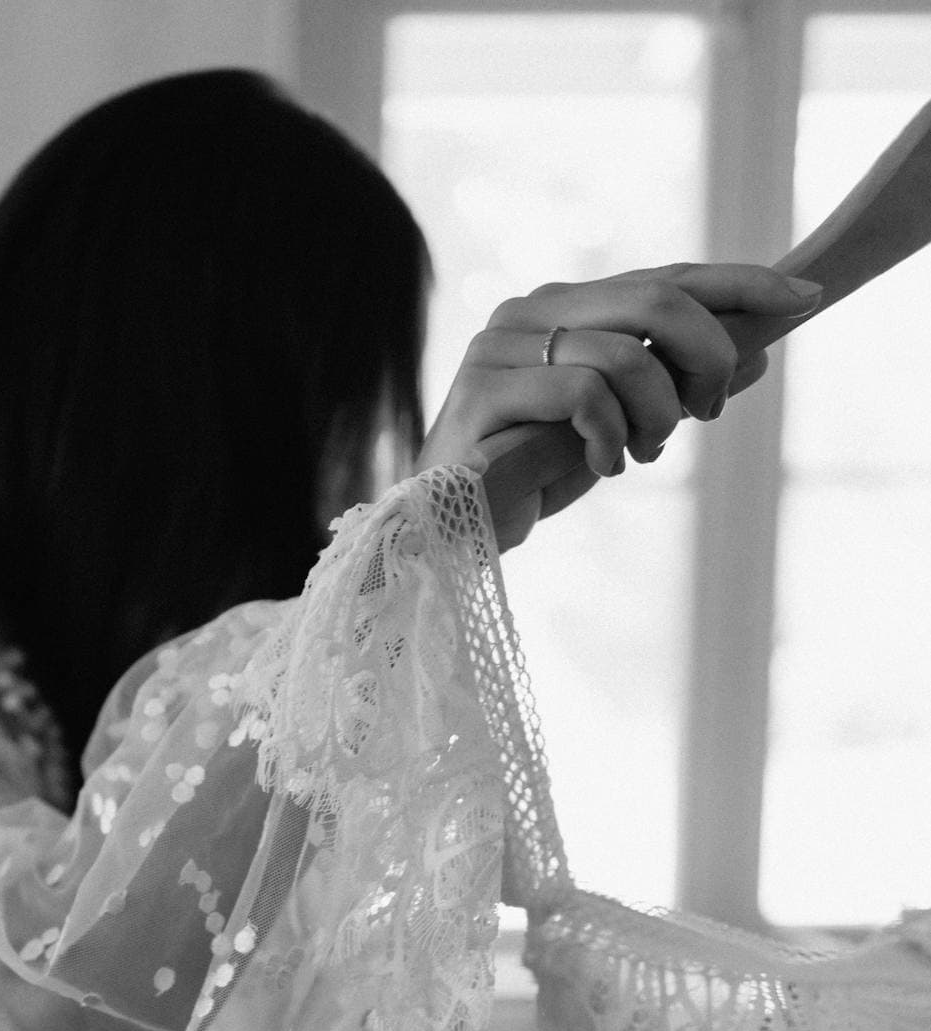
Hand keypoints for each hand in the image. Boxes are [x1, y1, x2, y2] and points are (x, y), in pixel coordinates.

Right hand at [418, 263, 822, 549]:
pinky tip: (601, 465)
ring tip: (642, 454)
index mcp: (561, 307)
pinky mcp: (482, 393)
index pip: (665, 276)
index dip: (739, 283)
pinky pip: (582, 394)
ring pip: (625, 353)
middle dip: (707, 355)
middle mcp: (527, 311)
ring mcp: (499, 347)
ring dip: (657, 414)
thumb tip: (756, 355)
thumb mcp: (619, 429)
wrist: (450, 531)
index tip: (804, 299)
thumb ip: (673, 388)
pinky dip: (609, 436)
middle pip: (655, 299)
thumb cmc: (529, 476)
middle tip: (705, 411)